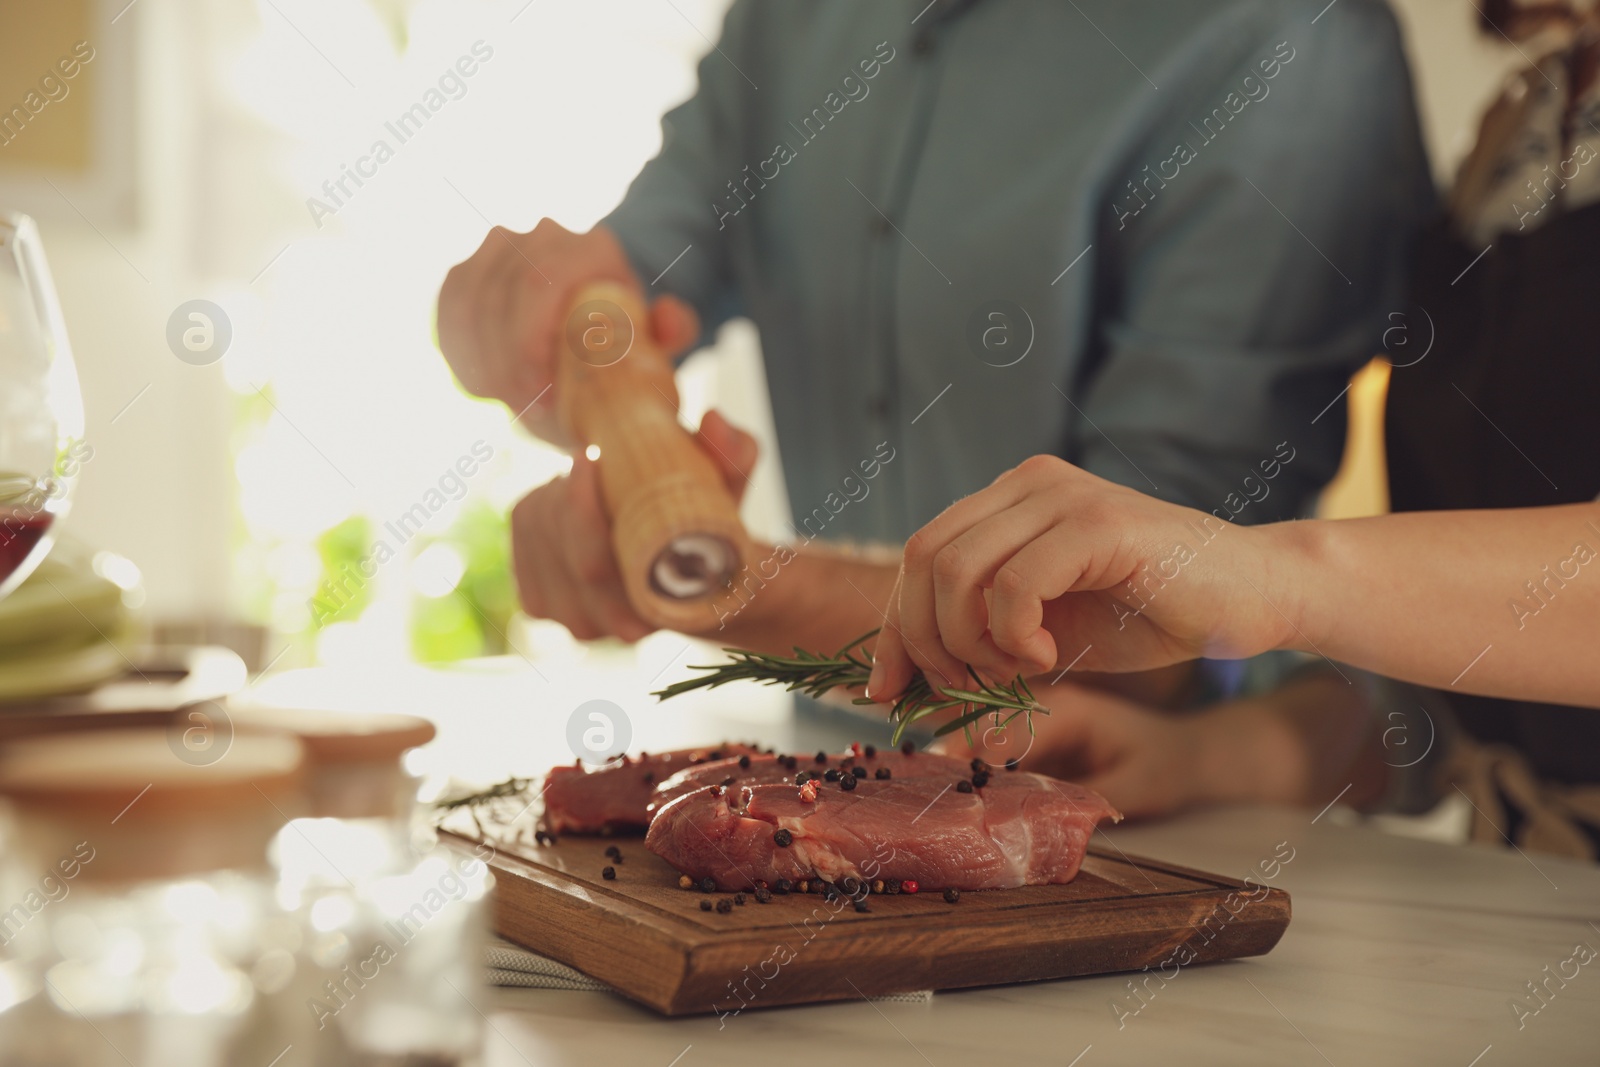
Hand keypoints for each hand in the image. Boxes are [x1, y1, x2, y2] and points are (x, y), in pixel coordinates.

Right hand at [437, 220, 700, 442]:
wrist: (591, 325)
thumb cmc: (623, 341)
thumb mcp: (655, 342)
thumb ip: (671, 330)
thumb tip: (670, 320)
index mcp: (591, 249)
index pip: (539, 284)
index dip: (529, 344)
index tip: (544, 398)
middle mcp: (541, 237)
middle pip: (501, 299)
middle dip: (507, 365)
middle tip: (527, 412)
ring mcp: (497, 251)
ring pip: (470, 308)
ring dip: (484, 364)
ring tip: (513, 402)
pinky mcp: (465, 276)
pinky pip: (448, 314)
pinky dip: (461, 355)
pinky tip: (485, 387)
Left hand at [510, 410, 756, 640]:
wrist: (679, 571)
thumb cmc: (706, 529)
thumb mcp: (729, 493)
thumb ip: (734, 457)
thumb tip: (715, 422)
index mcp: (647, 613)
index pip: (595, 567)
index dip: (584, 509)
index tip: (592, 456)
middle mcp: (600, 626)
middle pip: (562, 550)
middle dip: (571, 492)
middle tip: (594, 456)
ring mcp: (562, 615)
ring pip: (540, 537)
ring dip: (557, 494)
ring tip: (592, 479)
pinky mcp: (536, 596)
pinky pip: (522, 535)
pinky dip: (540, 504)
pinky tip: (567, 496)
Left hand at [867, 455, 1296, 698]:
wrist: (1251, 599)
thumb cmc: (1151, 614)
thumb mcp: (1043, 634)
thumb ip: (979, 641)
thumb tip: (902, 683)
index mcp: (1009, 500)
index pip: (920, 555)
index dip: (894, 627)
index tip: (887, 690)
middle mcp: (1028, 485)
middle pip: (924, 559)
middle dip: (927, 641)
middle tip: (970, 686)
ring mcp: (1062, 496)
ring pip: (958, 570)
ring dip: (971, 643)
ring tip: (1018, 669)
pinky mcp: (1097, 523)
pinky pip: (1013, 583)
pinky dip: (1014, 634)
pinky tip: (1048, 654)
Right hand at [935, 683, 1204, 819]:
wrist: (1188, 755)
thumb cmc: (1165, 766)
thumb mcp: (1134, 788)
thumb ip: (1088, 801)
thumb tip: (1042, 822)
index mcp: (1064, 709)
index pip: (1003, 726)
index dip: (967, 752)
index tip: (939, 778)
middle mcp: (1040, 710)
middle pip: (980, 728)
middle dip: (950, 756)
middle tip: (919, 788)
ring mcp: (1034, 725)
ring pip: (981, 739)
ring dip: (957, 762)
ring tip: (925, 790)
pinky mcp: (1033, 743)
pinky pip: (994, 752)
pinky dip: (973, 770)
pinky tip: (953, 793)